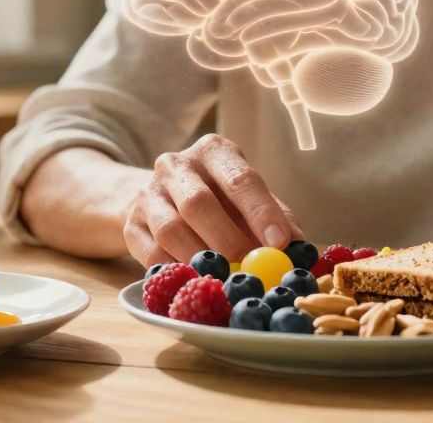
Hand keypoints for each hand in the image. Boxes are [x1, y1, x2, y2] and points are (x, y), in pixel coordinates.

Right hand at [124, 133, 302, 265]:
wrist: (162, 200)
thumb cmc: (221, 202)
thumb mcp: (250, 201)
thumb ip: (277, 220)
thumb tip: (302, 250)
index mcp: (214, 152)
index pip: (240, 178)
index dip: (261, 212)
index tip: (280, 243)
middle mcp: (176, 165)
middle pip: (199, 203)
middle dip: (228, 240)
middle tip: (249, 268)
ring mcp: (148, 193)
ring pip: (171, 230)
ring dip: (201, 259)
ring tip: (224, 279)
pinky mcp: (131, 223)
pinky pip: (150, 254)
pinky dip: (176, 272)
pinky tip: (196, 280)